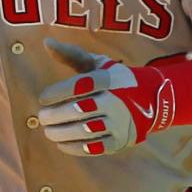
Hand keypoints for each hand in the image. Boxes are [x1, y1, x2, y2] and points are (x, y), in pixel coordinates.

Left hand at [38, 39, 175, 156]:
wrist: (150, 101)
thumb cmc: (113, 80)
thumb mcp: (97, 63)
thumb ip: (71, 54)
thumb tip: (46, 43)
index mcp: (108, 79)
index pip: (78, 86)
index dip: (56, 93)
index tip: (43, 98)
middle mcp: (115, 101)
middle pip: (79, 110)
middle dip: (55, 115)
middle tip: (42, 117)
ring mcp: (119, 123)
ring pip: (84, 130)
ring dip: (61, 133)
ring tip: (48, 131)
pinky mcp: (120, 141)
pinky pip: (94, 148)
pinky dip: (74, 147)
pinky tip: (61, 143)